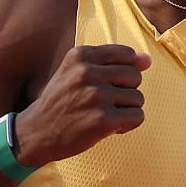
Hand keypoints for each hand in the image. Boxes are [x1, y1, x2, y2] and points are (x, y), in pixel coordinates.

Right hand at [14, 43, 151, 165]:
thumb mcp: (77, 72)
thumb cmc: (62, 101)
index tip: (107, 84)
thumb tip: (148, 60)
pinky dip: (128, 124)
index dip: (124, 72)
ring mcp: (96, 96)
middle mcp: (88, 72)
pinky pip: (137, 117)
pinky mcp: (103, 120)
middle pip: (135, 76)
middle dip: (126, 91)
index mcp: (81, 55)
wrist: (37, 132)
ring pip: (138, 98)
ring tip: (104, 114)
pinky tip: (110, 127)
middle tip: (105, 102)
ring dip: (126, 110)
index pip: (127, 54)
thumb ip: (113, 63)